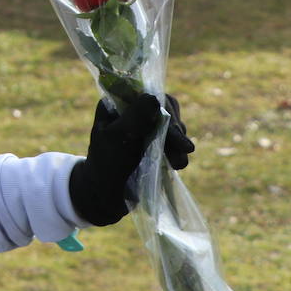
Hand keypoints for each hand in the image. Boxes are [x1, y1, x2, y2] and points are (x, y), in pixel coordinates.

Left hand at [68, 94, 194, 226]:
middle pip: (164, 108)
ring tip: (179, 163)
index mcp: (116, 103)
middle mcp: (130, 111)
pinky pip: (174, 140)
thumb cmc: (106, 166)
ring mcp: (144, 127)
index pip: (147, 94)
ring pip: (172, 124)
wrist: (106, 196)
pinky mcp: (154, 143)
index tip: (172, 128)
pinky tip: (179, 164)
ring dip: (179, 142)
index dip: (163, 109)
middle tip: (185, 149)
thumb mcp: (116, 139)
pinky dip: (179, 151)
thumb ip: (134, 118)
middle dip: (174, 130)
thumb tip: (154, 97)